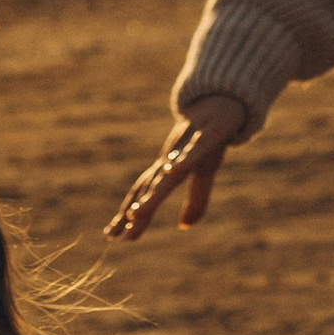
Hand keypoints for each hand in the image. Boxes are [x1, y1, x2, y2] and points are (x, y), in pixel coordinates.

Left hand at [105, 95, 246, 240]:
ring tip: (136, 213)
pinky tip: (172, 169)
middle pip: (151, 187)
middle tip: (116, 233)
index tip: (110, 235)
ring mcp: (189, 144)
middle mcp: (173, 157)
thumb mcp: (206, 173)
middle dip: (135, 211)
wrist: (223, 99)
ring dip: (152, 193)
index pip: (143, 193)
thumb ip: (196, 200)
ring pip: (169, 172)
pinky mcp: (211, 133)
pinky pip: (197, 148)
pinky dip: (183, 159)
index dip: (128, 214)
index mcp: (168, 168)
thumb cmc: (210, 138)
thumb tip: (183, 226)